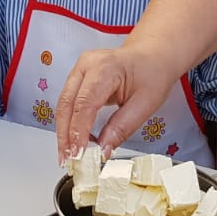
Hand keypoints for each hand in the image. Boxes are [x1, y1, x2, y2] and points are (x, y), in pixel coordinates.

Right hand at [54, 44, 184, 161]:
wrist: (153, 55)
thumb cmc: (153, 73)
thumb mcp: (145, 104)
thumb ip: (122, 127)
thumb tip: (103, 150)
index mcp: (105, 68)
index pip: (84, 104)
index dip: (78, 132)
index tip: (78, 154)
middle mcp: (87, 65)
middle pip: (67, 104)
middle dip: (65, 135)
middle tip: (67, 160)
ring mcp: (79, 69)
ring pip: (63, 104)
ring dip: (64, 132)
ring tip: (69, 155)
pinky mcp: (78, 77)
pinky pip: (68, 102)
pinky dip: (69, 122)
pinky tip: (75, 140)